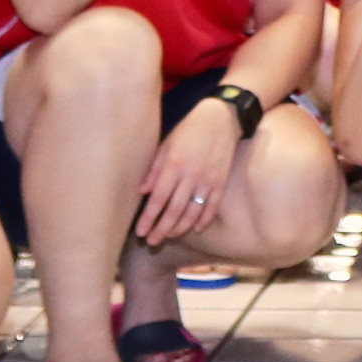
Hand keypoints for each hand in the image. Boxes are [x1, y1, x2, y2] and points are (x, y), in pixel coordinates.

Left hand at [135, 95, 243, 248]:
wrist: (221, 119)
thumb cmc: (189, 130)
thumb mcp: (166, 144)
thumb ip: (154, 169)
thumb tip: (141, 192)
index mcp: (174, 165)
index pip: (158, 199)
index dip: (148, 218)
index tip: (140, 231)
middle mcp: (191, 175)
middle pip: (174, 210)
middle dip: (161, 229)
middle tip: (152, 242)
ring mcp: (208, 180)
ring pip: (193, 212)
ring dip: (180, 228)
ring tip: (169, 236)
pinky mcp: (221, 182)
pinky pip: (212, 207)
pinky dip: (204, 220)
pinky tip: (195, 228)